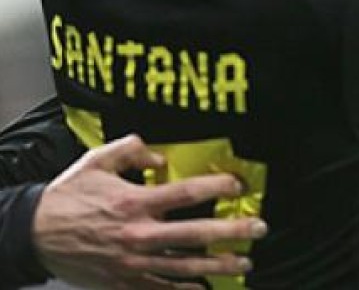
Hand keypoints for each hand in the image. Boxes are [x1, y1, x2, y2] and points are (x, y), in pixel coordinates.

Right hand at [33, 134, 266, 289]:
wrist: (32, 234)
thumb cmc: (68, 197)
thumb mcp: (96, 161)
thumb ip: (131, 149)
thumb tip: (161, 154)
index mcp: (135, 202)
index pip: (186, 193)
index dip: (217, 187)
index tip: (238, 185)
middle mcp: (139, 234)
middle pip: (195, 234)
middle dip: (231, 232)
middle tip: (258, 229)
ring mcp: (132, 262)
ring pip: (183, 267)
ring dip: (217, 265)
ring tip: (243, 262)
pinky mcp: (122, 281)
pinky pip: (158, 289)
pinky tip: (203, 288)